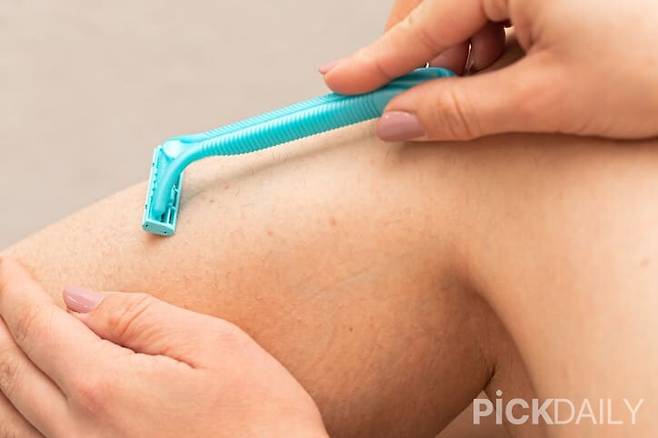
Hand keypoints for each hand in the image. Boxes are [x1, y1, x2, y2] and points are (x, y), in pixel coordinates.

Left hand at [0, 258, 326, 437]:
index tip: (5, 267)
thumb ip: (141, 318)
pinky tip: (19, 398)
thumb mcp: (215, 345)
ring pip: (8, 412)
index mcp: (108, 388)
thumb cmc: (263, 419)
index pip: (40, 327)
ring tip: (2, 337)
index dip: (14, 292)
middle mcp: (81, 431)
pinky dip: (11, 413)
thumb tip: (80, 301)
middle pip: (12, 368)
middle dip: (1, 322)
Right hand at [321, 0, 657, 140]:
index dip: (376, 61)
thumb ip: (458, 110)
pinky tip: (512, 72)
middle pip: (440, 8)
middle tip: (416, 103)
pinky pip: (501, 11)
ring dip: (463, 58)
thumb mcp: (544, 99)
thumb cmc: (656, 69)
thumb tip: (395, 121)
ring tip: (491, 91)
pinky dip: (493, 47)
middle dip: (426, 58)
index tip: (335, 82)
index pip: (422, 22)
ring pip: (469, 14)